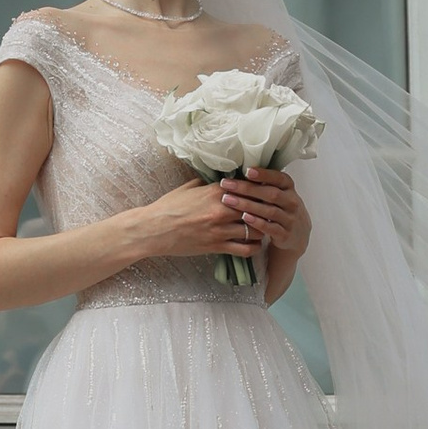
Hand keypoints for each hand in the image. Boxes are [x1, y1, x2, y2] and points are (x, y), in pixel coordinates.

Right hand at [146, 178, 265, 264]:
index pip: (249, 188)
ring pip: (255, 229)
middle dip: (266, 209)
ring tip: (267, 228)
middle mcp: (222, 209)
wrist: (154, 229)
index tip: (268, 192)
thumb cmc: (169, 206)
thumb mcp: (189, 188)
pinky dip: (254, 247)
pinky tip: (257, 244)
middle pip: (256, 208)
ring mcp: (220, 229)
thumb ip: (208, 184)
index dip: (261, 190)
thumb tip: (221, 179)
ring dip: (262, 229)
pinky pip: (245, 249)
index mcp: (216, 191)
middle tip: (274, 211)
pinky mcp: (216, 246)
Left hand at [223, 170, 308, 270]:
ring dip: (248, 205)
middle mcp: (291, 202)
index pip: (279, 178)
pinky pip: (271, 228)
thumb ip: (264, 184)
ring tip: (229, 201)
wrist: (297, 234)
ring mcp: (289, 219)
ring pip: (269, 211)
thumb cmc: (281, 209)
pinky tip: (244, 218)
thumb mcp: (278, 194)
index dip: (264, 174)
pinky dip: (257, 223)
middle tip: (227, 185)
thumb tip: (238, 171)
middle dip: (247, 189)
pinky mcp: (285, 235)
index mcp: (289, 188)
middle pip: (271, 194)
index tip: (247, 171)